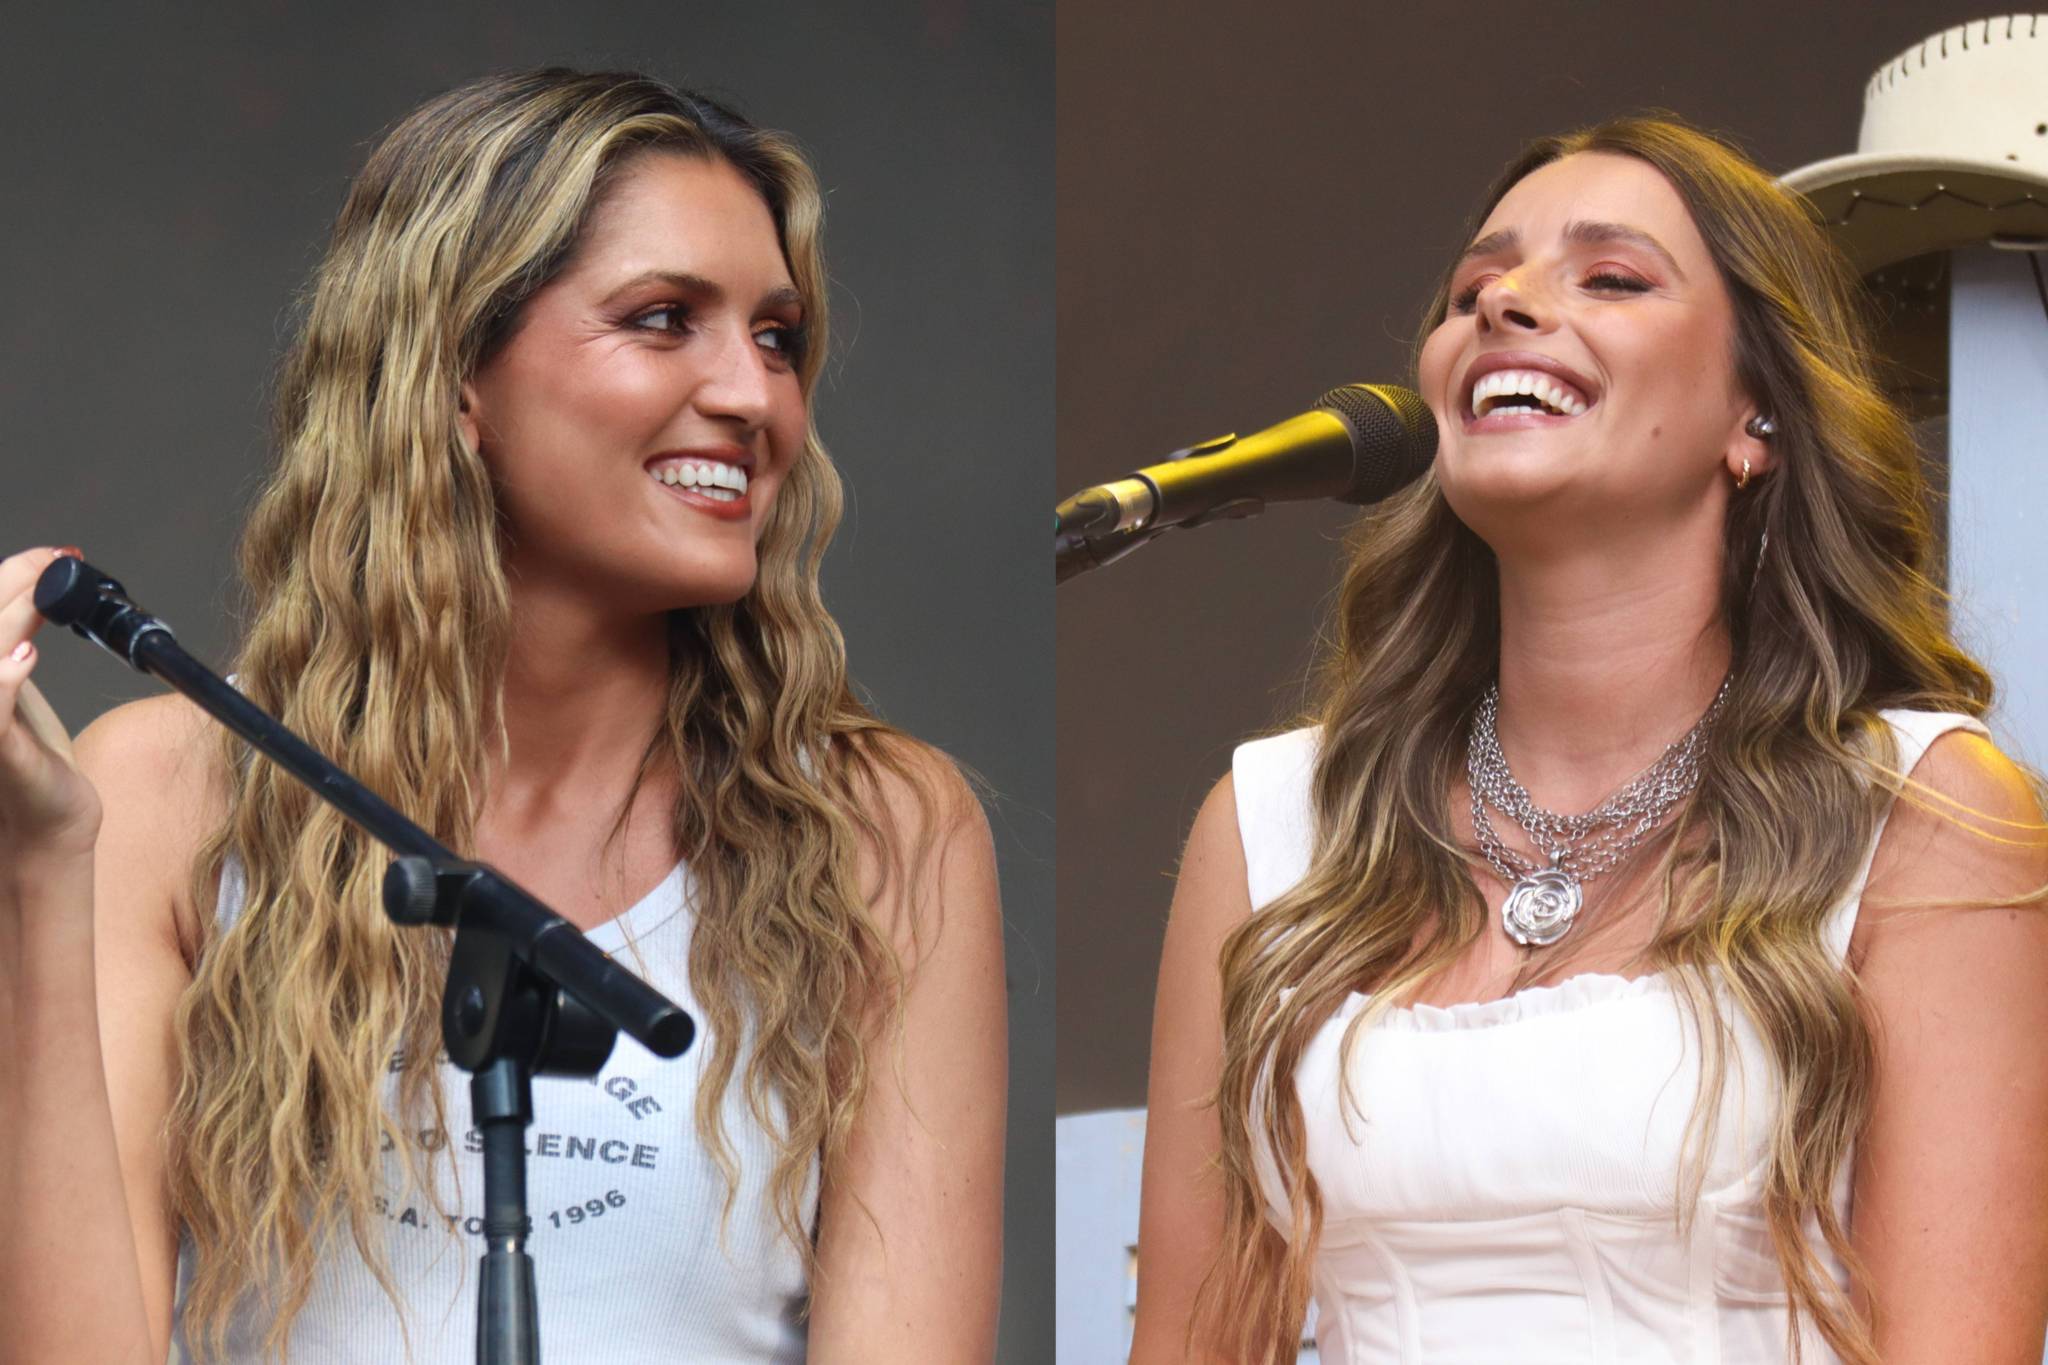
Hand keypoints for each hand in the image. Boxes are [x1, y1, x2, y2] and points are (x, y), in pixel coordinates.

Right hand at [0, 546, 101, 861]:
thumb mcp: (16, 694)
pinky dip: (2, 678)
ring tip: (44, 595)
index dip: (9, 576)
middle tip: (57, 560)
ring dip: (9, 617)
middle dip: (11, 582)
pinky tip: (25, 656)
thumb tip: (31, 597)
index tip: (53, 557)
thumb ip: (12, 647)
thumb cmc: (30, 764)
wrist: (43, 829)